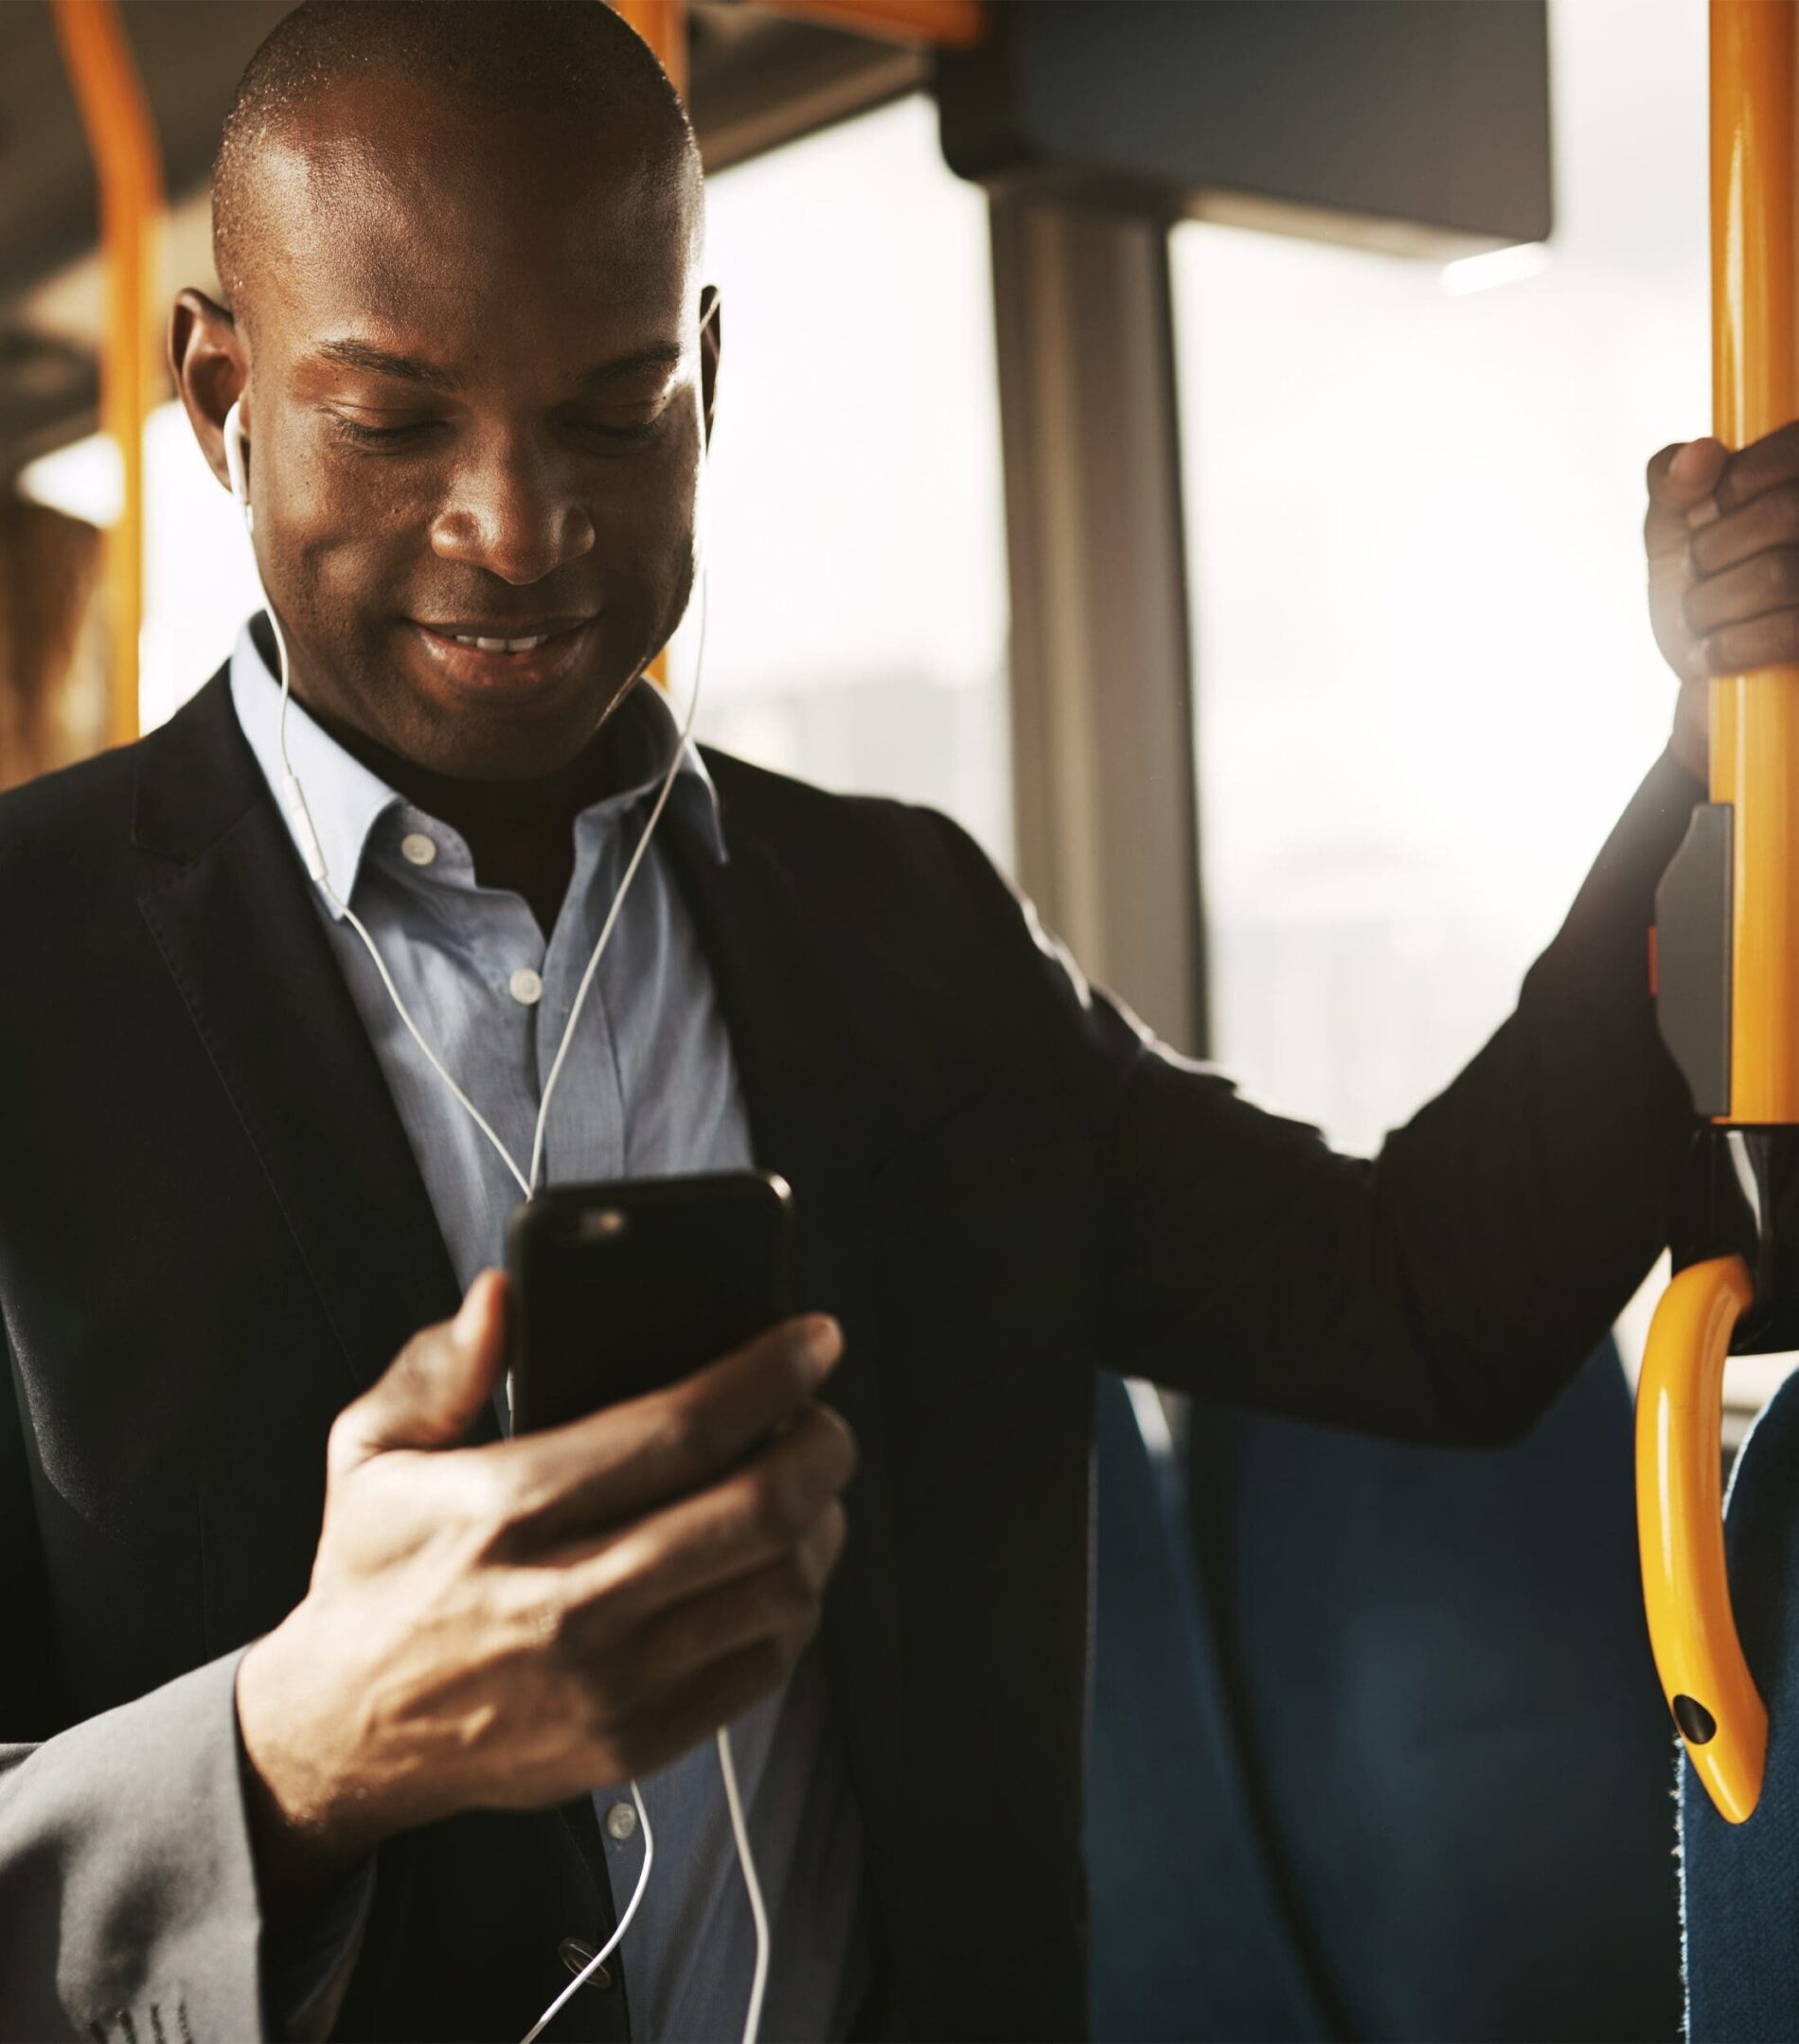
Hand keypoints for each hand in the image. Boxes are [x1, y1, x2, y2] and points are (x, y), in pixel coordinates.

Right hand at [235, 1271, 852, 1909]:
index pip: (681, 1428)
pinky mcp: (632, 1744)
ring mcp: (606, 1684)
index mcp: (505, 1510)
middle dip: (820, 1446)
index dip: (771, 1374)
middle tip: (825, 1417)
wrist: (344, 1735)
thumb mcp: (369, 1451)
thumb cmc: (376, 1576)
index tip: (815, 1340)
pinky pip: (762, 1666)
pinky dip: (794, 1606)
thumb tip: (503, 1294)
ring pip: (776, 1589)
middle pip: (756, 1508)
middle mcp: (565, 1600)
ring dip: (820, 1525)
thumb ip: (440, 1366)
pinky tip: (776, 1566)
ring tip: (808, 1490)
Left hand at [1645, 426, 1798, 780]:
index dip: (1737, 480)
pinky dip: (1728, 648)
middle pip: (1786, 511)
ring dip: (1709, 606)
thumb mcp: (1671, 532)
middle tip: (1696, 578)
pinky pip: (1788, 632)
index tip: (1702, 516)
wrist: (1711, 690)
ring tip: (1703, 620)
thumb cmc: (1701, 599)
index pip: (1797, 445)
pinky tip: (1711, 656)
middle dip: (1711, 552)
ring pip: (1779, 574)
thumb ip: (1673, 482)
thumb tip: (1699, 454)